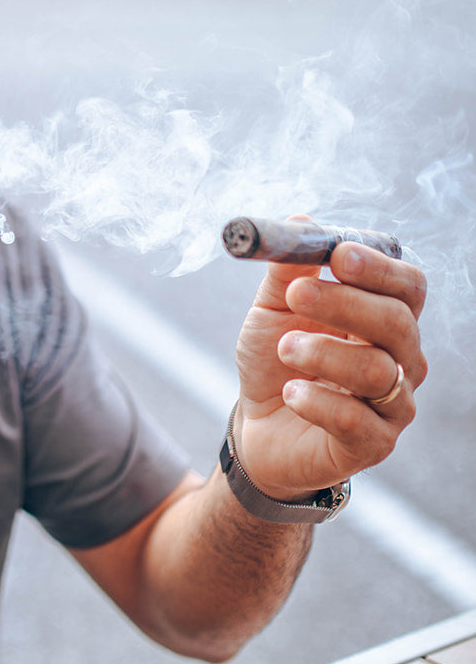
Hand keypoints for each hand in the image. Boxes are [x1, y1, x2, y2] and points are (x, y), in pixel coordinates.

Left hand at [233, 236, 426, 499]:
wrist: (257, 427)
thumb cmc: (274, 361)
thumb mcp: (271, 311)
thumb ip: (287, 271)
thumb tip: (300, 219)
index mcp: (386, 317)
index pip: (407, 286)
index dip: (378, 268)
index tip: (337, 255)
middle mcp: (403, 358)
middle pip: (397, 322)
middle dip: (344, 303)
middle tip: (296, 294)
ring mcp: (394, 403)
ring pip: (378, 370)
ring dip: (323, 353)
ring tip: (285, 350)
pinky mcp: (374, 444)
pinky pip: (358, 420)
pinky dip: (318, 401)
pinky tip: (290, 393)